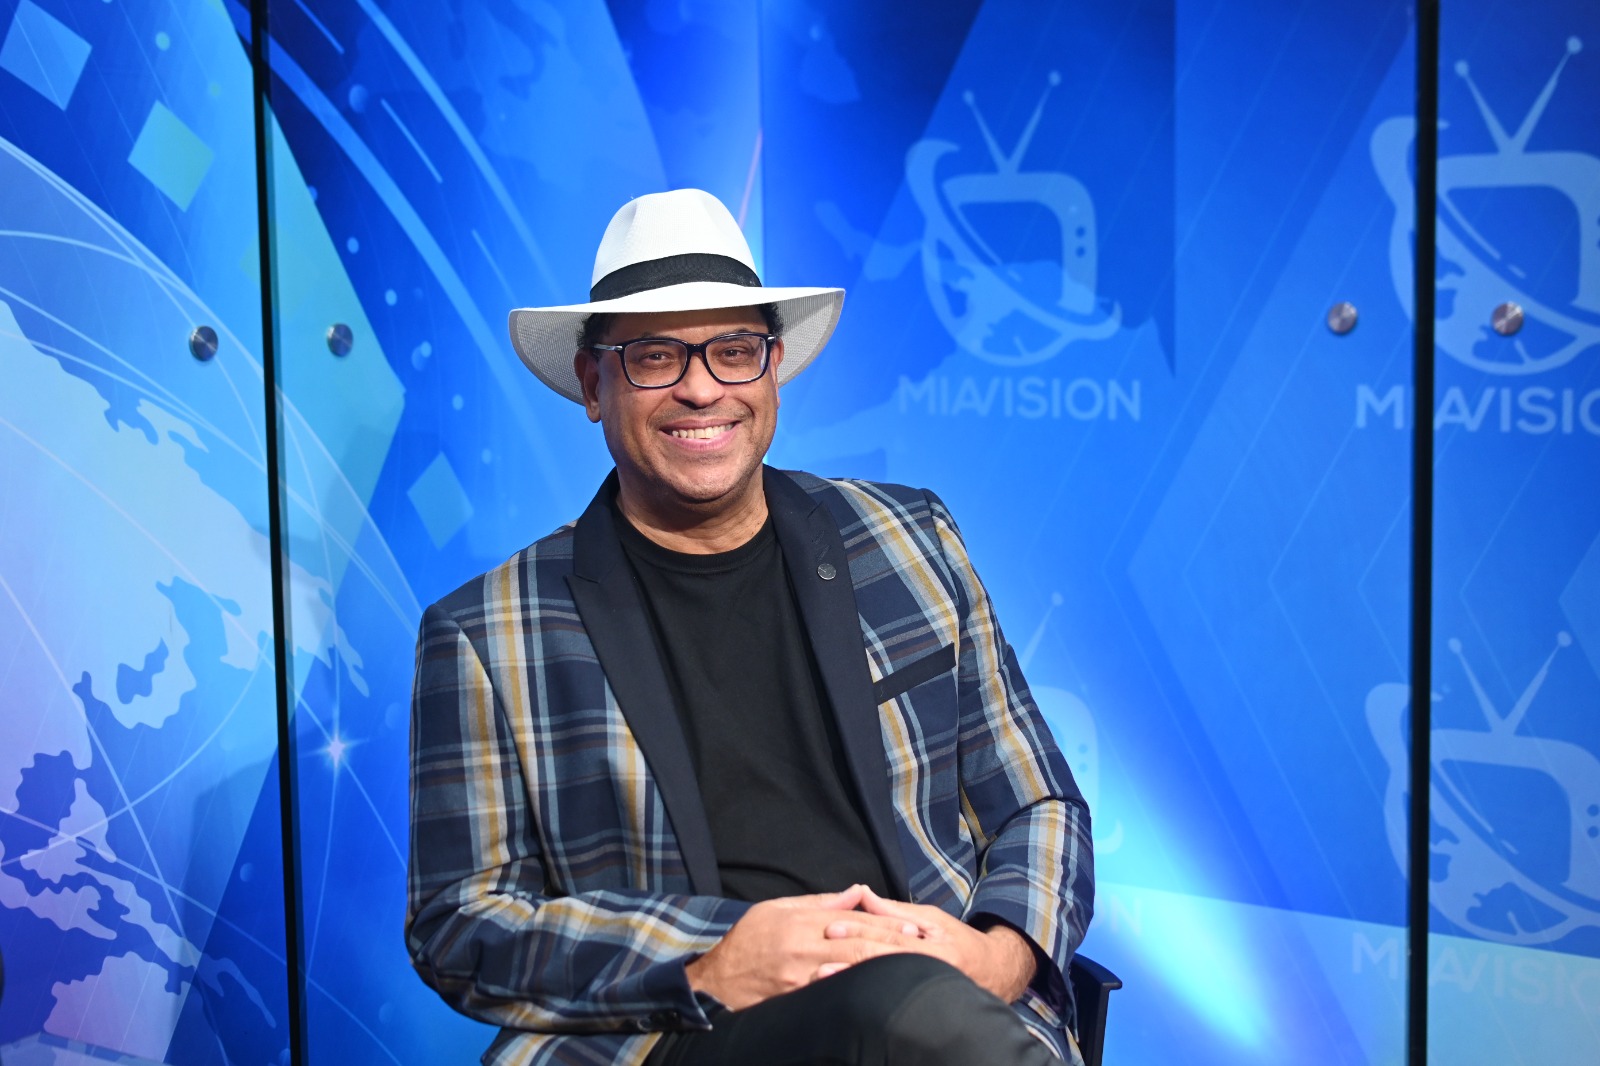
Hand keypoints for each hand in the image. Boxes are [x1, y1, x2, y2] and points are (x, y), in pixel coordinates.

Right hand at [685, 884, 925, 1009]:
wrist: (717, 982)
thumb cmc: (747, 941)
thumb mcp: (776, 909)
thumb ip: (819, 901)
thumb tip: (856, 892)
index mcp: (802, 922)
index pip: (854, 922)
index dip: (886, 925)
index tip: (913, 927)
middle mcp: (805, 948)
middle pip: (859, 946)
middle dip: (894, 946)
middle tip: (923, 946)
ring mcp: (803, 976)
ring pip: (852, 970)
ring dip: (883, 967)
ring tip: (912, 966)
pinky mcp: (800, 998)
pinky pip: (835, 992)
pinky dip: (861, 988)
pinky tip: (881, 988)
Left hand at [819, 887, 1036, 1002]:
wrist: (994, 972)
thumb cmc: (960, 940)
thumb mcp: (932, 918)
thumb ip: (895, 911)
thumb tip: (862, 894)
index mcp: (932, 949)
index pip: (889, 939)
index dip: (859, 933)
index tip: (832, 929)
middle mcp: (929, 972)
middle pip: (882, 964)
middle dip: (848, 961)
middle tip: (817, 961)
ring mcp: (925, 991)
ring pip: (883, 984)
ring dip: (852, 982)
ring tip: (823, 980)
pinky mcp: (920, 1005)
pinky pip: (890, 996)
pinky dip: (867, 994)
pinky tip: (846, 995)